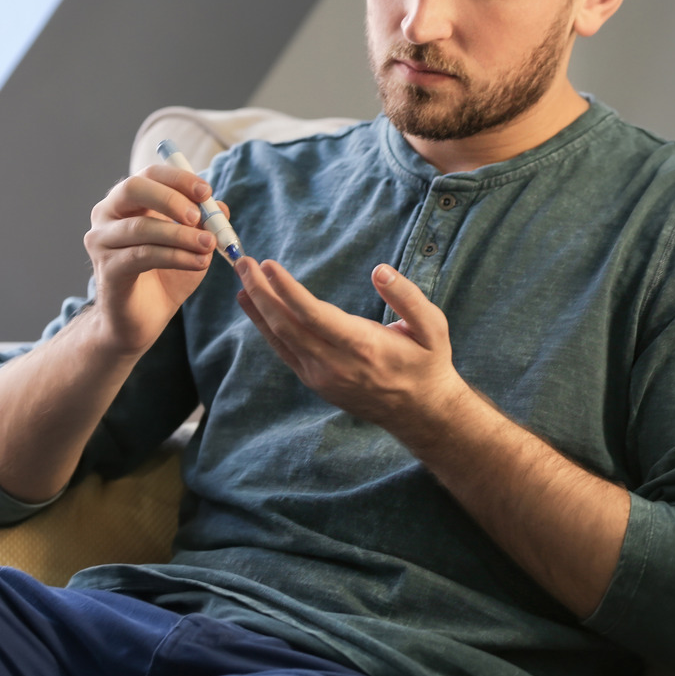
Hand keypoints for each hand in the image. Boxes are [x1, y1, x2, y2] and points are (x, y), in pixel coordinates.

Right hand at [84, 164, 227, 354]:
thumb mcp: (191, 245)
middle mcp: (107, 215)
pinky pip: (143, 255)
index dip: (178, 178)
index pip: (149, 174)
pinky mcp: (107, 270)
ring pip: (141, 227)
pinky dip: (175, 256)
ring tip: (208, 245)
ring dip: (180, 235)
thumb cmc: (164, 278)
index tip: (206, 192)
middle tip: (199, 216)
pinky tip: (198, 262)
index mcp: (127, 202)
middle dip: (170, 198)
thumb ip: (204, 223)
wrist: (140, 321)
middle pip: (133, 189)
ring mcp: (102, 242)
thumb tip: (220, 206)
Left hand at [234, 258, 467, 438]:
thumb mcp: (433, 328)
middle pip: (287, 325)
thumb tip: (380, 271)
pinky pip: (285, 351)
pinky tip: (256, 309)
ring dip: (258, 309)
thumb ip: (407, 297)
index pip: (313, 314)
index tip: (269, 264)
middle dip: (262, 292)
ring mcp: (322, 376)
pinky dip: (266, 329)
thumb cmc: (427, 363)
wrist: (420, 412)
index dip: (287, 289)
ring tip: (241, 281)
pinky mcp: (316, 381)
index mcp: (362, 346)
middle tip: (243, 263)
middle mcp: (335, 364)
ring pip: (281, 339)